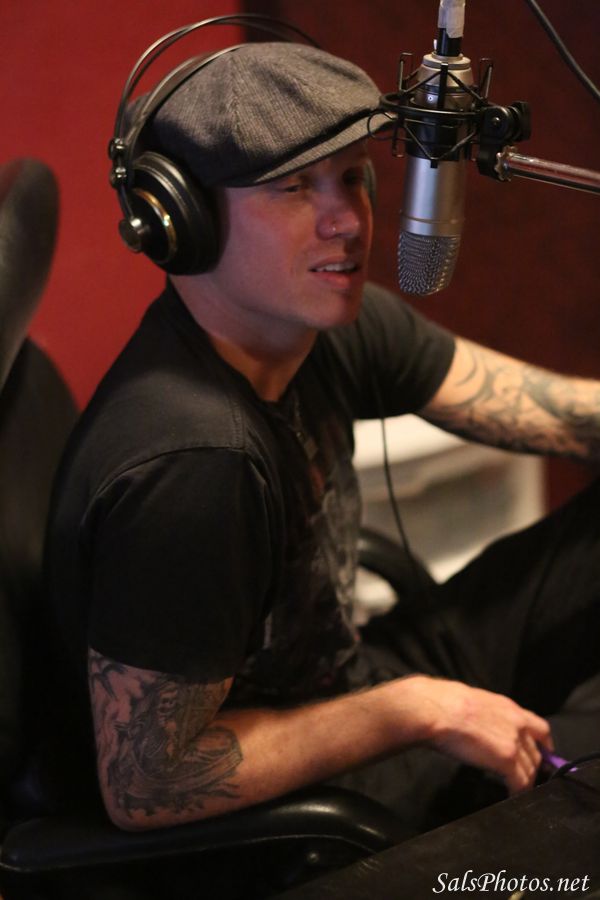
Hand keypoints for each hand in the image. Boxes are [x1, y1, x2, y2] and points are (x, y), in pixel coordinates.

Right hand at [408, 676, 552, 793]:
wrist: (435, 709)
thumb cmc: (442, 701)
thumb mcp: (473, 701)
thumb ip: (486, 715)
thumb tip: (480, 724)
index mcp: (508, 707)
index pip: (539, 728)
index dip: (543, 745)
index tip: (542, 754)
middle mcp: (517, 723)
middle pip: (536, 753)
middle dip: (532, 767)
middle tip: (523, 778)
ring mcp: (514, 742)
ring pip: (530, 770)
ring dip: (524, 782)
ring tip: (514, 790)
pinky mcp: (506, 760)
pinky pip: (520, 783)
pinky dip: (517, 792)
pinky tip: (509, 796)